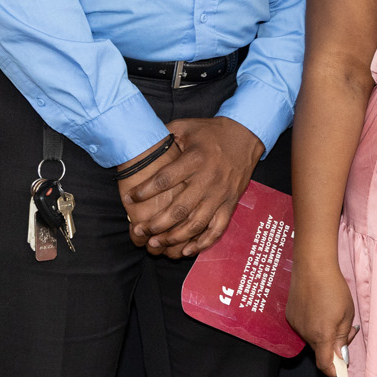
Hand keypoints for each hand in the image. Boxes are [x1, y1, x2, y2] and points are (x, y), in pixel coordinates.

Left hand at [121, 116, 263, 257]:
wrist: (246, 134)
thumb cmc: (212, 131)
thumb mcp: (186, 126)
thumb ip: (164, 134)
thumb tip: (140, 139)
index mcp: (195, 159)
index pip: (165, 180)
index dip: (145, 191)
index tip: (129, 197)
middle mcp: (208, 179)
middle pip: (180, 208)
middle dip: (158, 224)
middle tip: (141, 231)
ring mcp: (221, 194)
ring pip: (197, 223)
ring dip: (176, 237)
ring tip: (157, 243)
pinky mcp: (231, 203)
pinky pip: (218, 228)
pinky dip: (203, 242)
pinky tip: (187, 251)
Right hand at [287, 262, 358, 376]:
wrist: (312, 267)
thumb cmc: (334, 288)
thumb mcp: (346, 314)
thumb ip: (342, 337)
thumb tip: (341, 356)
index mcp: (321, 336)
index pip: (325, 364)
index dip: (332, 373)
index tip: (340, 376)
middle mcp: (305, 334)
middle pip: (320, 350)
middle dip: (334, 346)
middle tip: (348, 331)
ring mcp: (296, 324)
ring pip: (312, 337)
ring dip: (324, 333)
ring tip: (333, 313)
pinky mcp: (290, 315)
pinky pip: (304, 326)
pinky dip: (314, 323)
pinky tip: (320, 307)